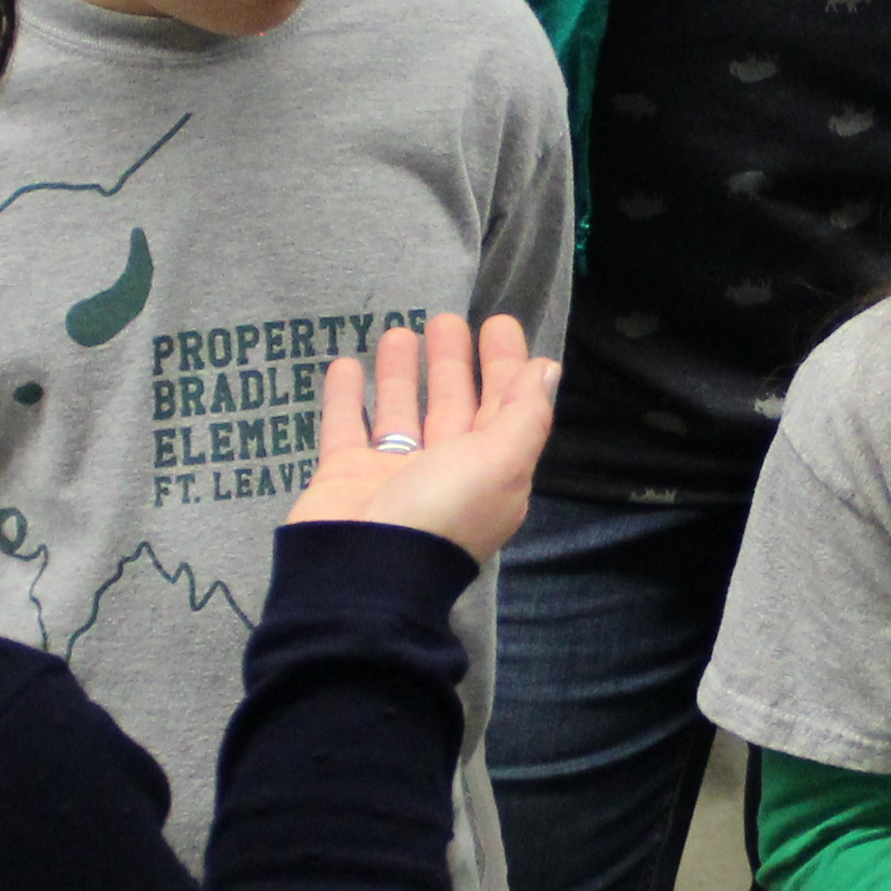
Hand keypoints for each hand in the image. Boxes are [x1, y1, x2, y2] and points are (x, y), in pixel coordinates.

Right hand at [285, 314, 559, 567]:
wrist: (362, 570)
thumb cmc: (440, 511)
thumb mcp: (500, 462)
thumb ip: (524, 414)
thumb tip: (547, 370)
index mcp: (489, 474)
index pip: (504, 409)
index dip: (506, 367)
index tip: (498, 324)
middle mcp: (444, 474)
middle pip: (453, 407)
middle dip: (453, 364)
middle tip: (446, 319)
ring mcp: (392, 476)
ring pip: (400, 413)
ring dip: (402, 374)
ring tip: (397, 332)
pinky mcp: (345, 476)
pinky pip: (346, 427)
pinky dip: (346, 398)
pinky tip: (344, 364)